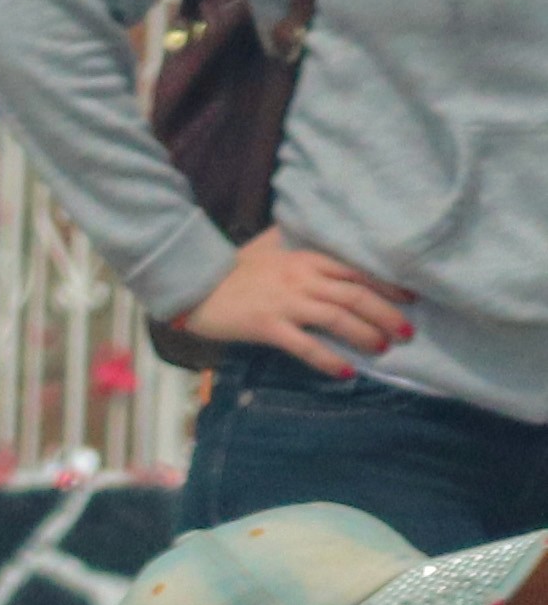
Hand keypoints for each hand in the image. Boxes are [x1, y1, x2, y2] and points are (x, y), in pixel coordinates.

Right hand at [175, 226, 411, 377]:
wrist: (194, 285)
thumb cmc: (233, 267)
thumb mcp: (271, 245)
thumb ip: (300, 240)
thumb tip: (325, 234)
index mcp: (306, 257)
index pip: (357, 269)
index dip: (387, 284)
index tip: (410, 297)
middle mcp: (302, 278)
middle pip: (355, 294)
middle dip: (386, 314)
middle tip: (408, 331)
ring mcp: (285, 303)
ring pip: (336, 318)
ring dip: (365, 334)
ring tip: (384, 348)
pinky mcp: (267, 327)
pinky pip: (305, 345)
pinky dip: (329, 359)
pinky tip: (346, 371)